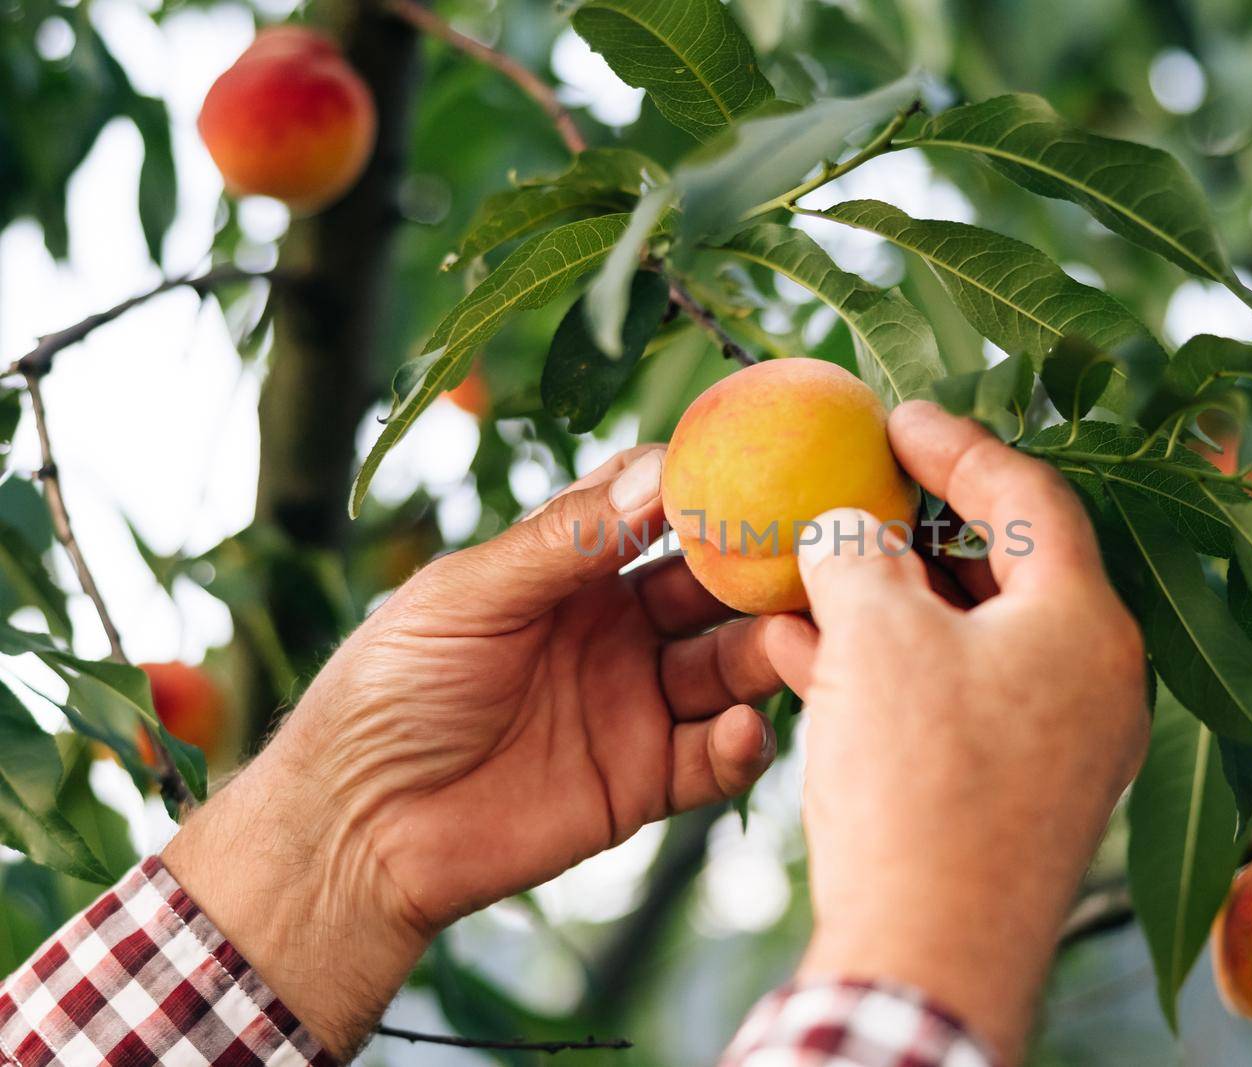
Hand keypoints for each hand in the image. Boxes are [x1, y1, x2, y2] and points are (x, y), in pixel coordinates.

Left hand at [163, 445, 803, 1055]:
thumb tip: (658, 474)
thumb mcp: (469, 596)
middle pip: (714, 587)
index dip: (706, 487)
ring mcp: (635, 703)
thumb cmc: (390, 689)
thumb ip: (565, 543)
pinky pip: (713, 758)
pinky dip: (741, 744)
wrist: (354, 829)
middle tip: (817, 554)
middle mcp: (617, 627)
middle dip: (761, 569)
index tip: (761, 466)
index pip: (657, 511)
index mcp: (571, 569)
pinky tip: (742, 731)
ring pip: (728, 666)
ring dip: (767, 651)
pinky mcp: (644, 781)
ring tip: (793, 643)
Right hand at [781, 402, 1149, 1061]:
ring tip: (809, 574)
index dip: (956, 445)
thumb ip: (855, 557)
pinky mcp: (1017, 797)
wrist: (929, 961)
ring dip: (887, 604)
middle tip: (852, 497)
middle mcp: (1092, 680)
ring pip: (969, 640)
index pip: (1030, 496)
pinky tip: (802, 656)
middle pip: (1004, 569)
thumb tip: (839, 531)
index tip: (895, 418)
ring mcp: (1060, 745)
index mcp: (1084, 623)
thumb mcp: (874, 638)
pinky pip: (955, 702)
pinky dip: (890, 670)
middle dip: (915, 530)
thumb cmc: (917, 783)